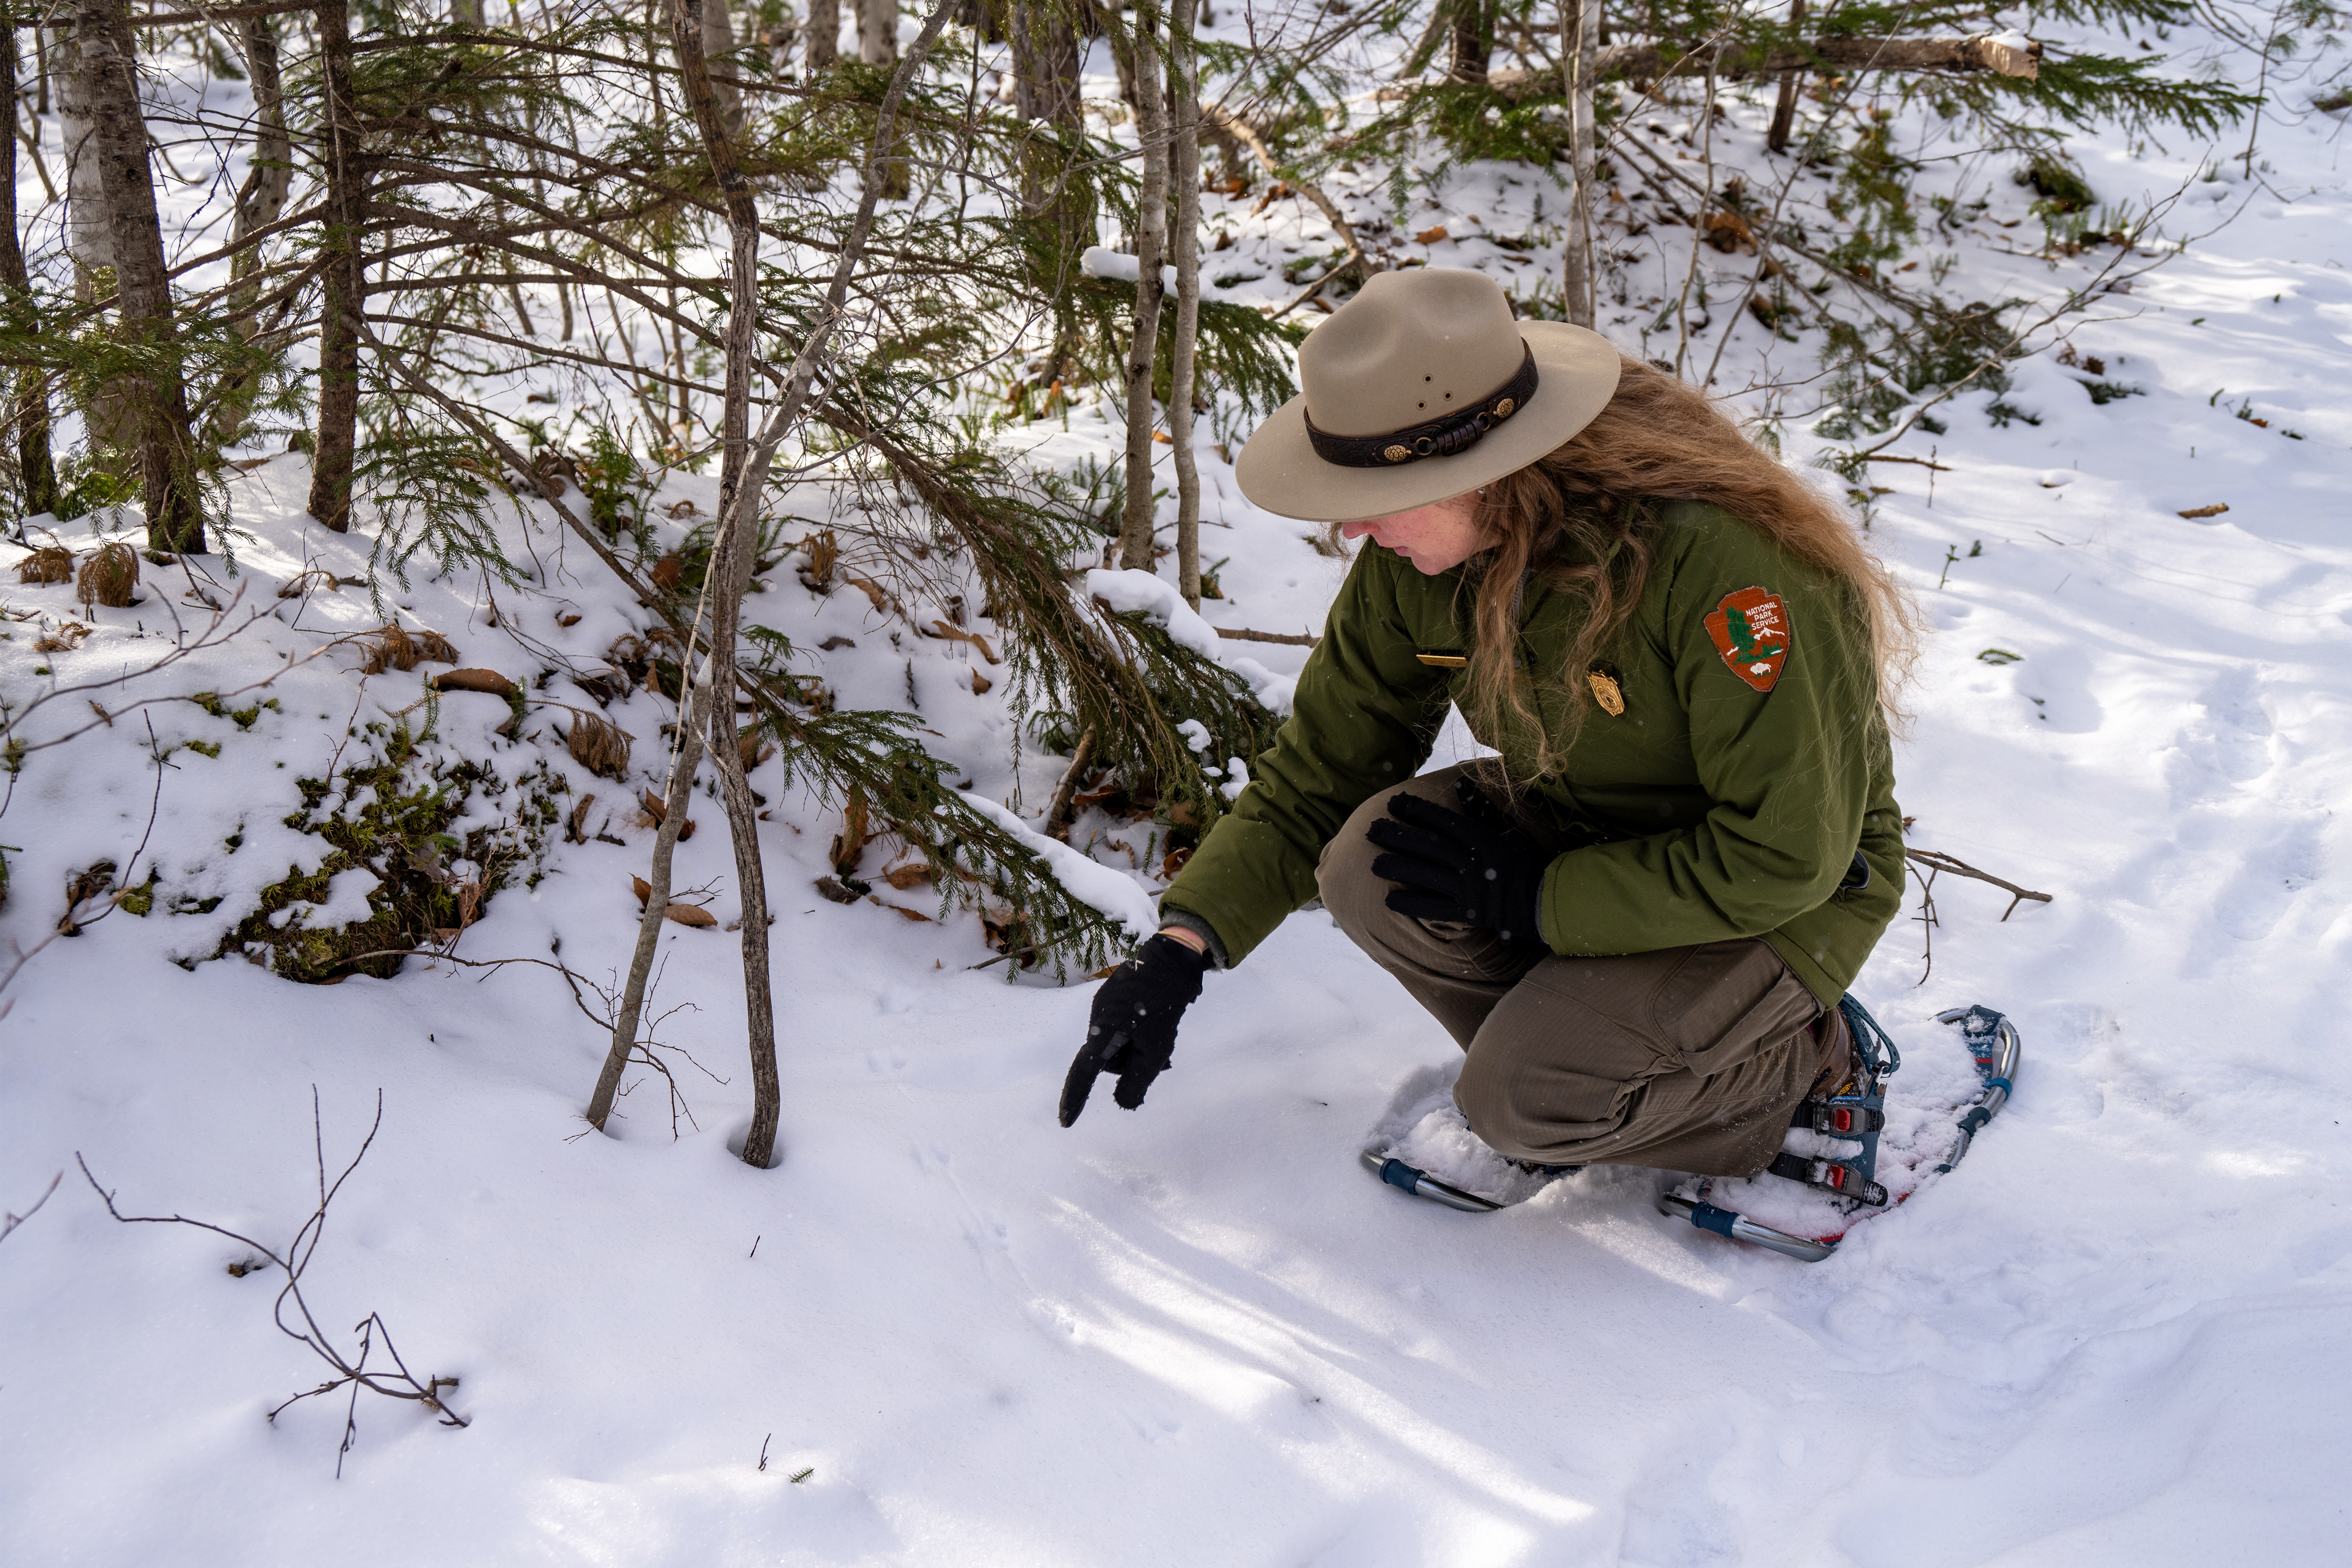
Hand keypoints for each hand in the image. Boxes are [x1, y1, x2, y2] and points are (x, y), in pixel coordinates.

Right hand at [1059, 933, 1210, 1125]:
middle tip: (1160, 1058)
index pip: (1084, 1074)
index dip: (1076, 1099)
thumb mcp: (1155, 1051)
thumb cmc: (1163, 1007)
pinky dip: (1134, 1036)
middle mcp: (1095, 1020)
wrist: (1170, 961)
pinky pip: (1118, 1029)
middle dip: (1129, 1064)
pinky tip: (1154, 1026)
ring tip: (1161, 1040)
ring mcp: (1102, 1008)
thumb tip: (1123, 1103)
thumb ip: (1136, 1082)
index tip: (1067, 1122)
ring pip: (1115, 1046)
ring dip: (1135, 1050)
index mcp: (1102, 1034)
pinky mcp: (1112, 1000)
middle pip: (1107, 1061)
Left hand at [1366, 777, 1548, 942]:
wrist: (1546, 902)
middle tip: (1371, 830)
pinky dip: (1412, 905)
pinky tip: (1390, 901)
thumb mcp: (1509, 830)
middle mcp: (1471, 863)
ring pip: (1426, 875)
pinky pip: (1434, 909)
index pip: (1442, 821)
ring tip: (1374, 864)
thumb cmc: (1528, 863)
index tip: (1393, 803)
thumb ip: (1484, 809)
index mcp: (1482, 840)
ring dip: (1398, 868)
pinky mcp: (1467, 913)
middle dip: (1397, 836)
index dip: (1416, 811)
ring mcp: (1468, 889)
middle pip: (1427, 846)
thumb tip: (1462, 785)